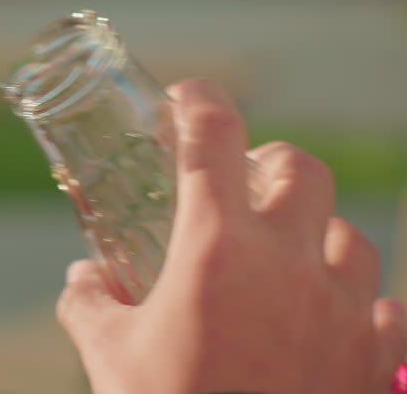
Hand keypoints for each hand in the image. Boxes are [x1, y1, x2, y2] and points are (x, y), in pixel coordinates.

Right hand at [56, 79, 406, 393]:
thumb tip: (83, 277)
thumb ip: (90, 303)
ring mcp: (343, 311)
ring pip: (354, 236)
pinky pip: (390, 311)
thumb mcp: (109, 357)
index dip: (200, 101)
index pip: (214, 135)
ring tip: (291, 256)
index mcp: (216, 248)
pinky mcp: (376, 361)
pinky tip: (338, 320)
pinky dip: (365, 305)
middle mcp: (289, 264)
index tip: (186, 97)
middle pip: (302, 170)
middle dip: (271, 164)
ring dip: (320, 234)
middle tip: (244, 184)